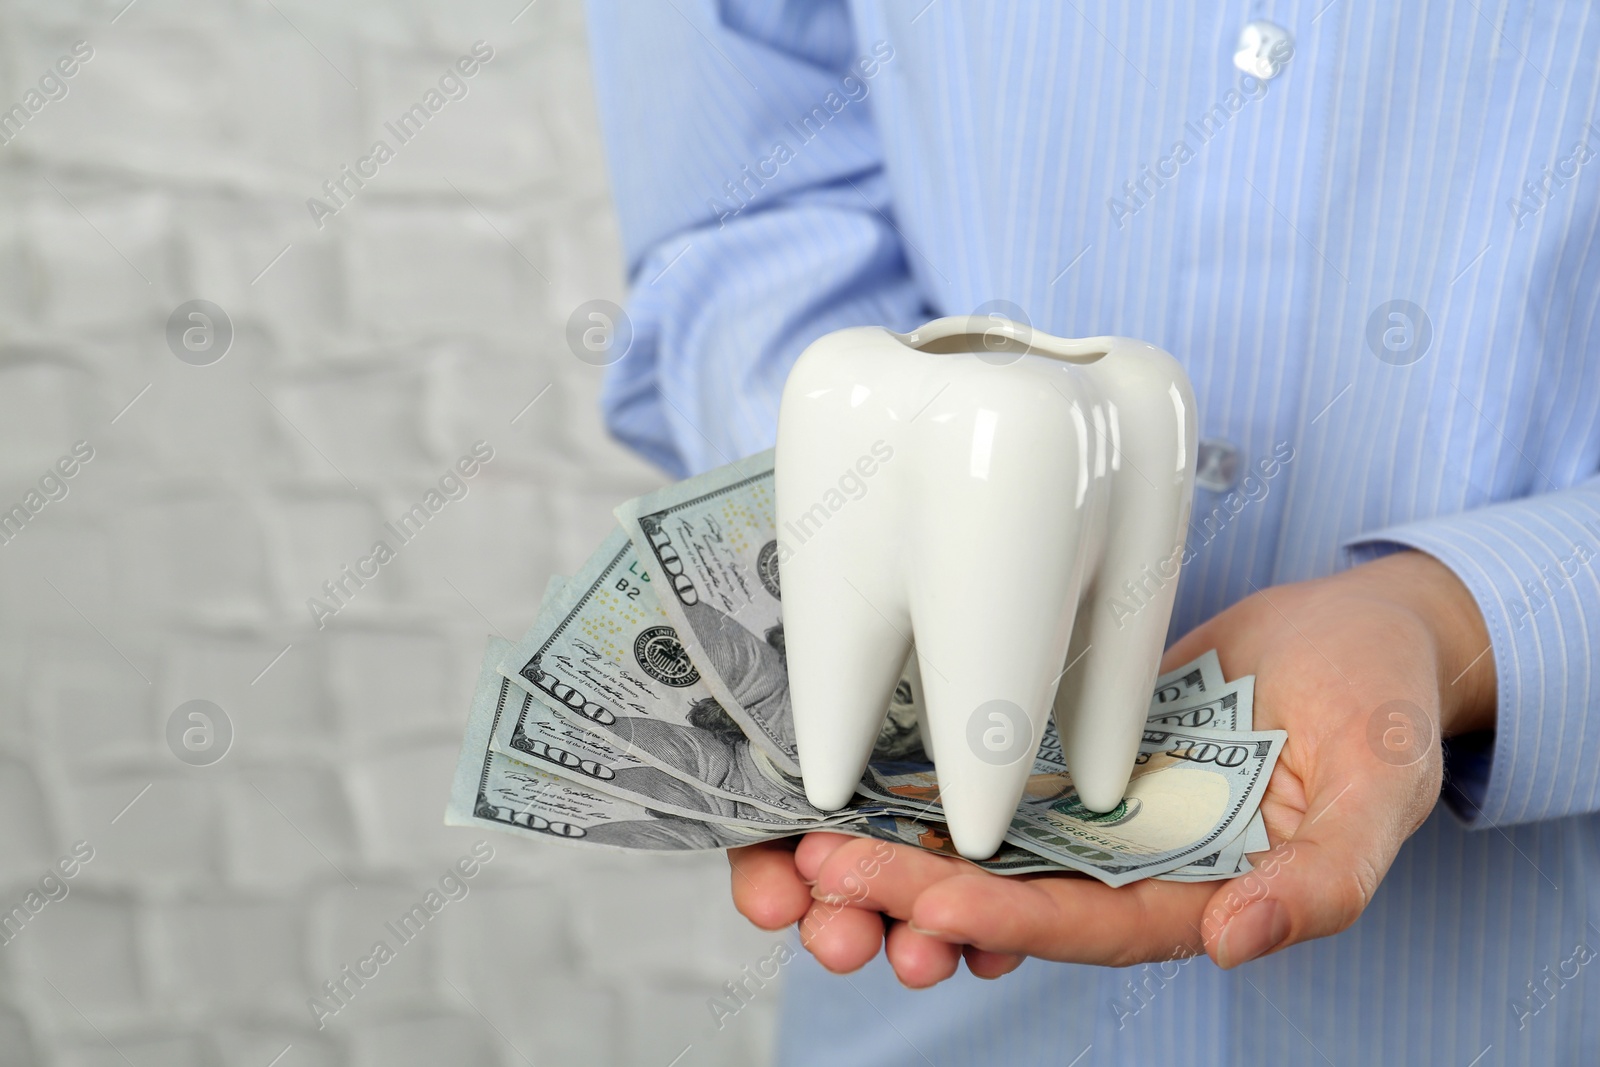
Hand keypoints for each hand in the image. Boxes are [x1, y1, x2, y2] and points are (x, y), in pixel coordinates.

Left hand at [727, 549, 1495, 984]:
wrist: (1361, 633)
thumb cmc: (1385, 712)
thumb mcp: (1380, 791)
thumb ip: (1325, 877)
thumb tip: (1240, 939)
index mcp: (1202, 893)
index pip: (1085, 923)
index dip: (1003, 921)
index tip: (923, 908)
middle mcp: (1136, 862)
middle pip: (1012, 892)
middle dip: (916, 892)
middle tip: (820, 875)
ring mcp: (1105, 808)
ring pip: (991, 844)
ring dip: (907, 848)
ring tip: (816, 841)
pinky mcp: (1082, 751)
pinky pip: (1001, 777)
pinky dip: (939, 786)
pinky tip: (872, 783)